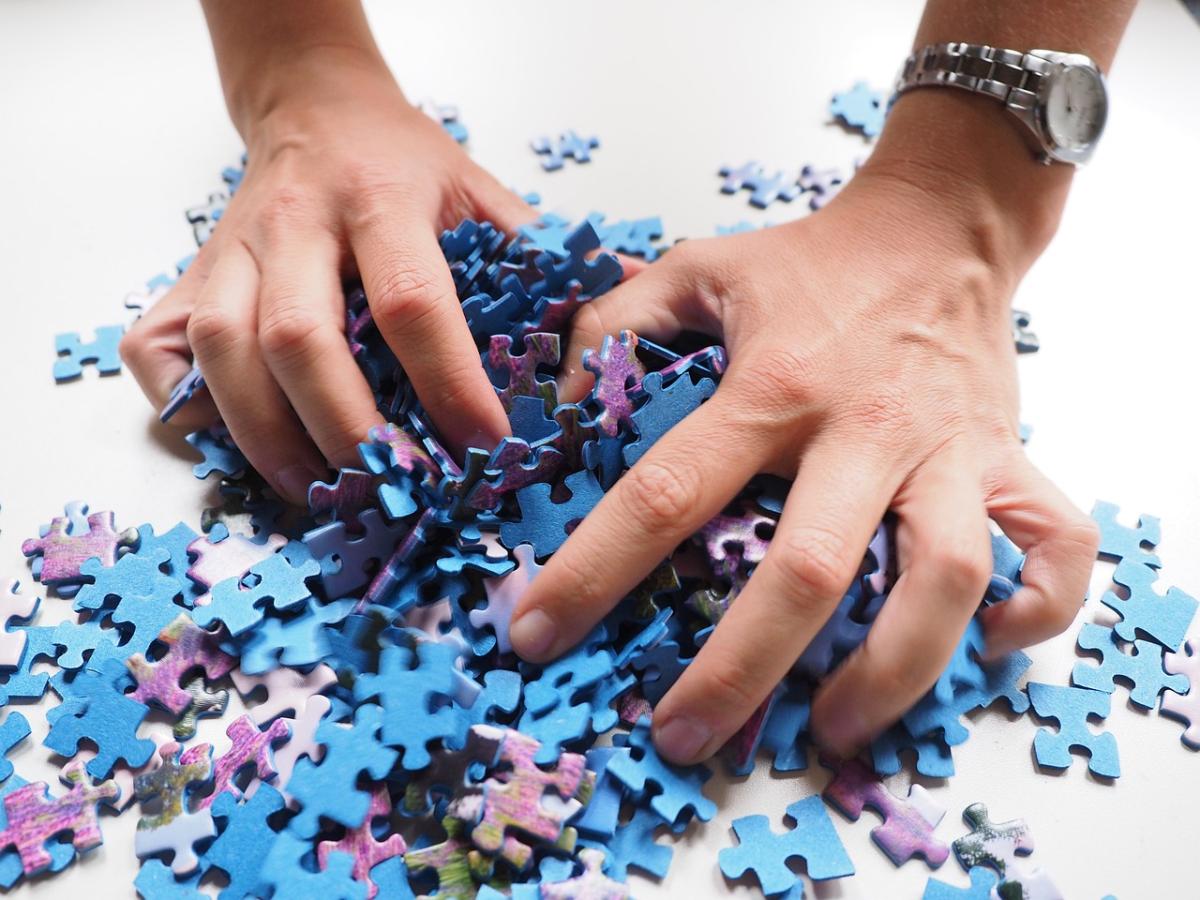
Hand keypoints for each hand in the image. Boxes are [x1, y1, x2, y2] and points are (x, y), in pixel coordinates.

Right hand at [121, 50, 533, 502]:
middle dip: (347, 430)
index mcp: (382, 199)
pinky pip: (160, 347)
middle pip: (301, 340)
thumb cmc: (406, 162)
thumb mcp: (481, 191)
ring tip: (316, 492)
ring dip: (267, 438)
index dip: (449, 383)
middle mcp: (297, 223)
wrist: (316, 107)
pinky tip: (227, 443)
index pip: (414, 302)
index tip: (485, 446)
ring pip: (222, 352)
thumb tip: (618, 317)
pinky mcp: (190, 273)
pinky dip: (184, 406)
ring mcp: (232, 250)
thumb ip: (539, 255)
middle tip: (393, 488)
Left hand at [510, 159, 1098, 763]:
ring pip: (943, 578)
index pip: (668, 492)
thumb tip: (556, 407)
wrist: (938, 224)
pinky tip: (985, 644)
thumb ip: (613, 327)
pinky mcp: (1009, 457)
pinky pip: (1055, 546)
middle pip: (808, 571)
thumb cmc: (812, 262)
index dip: (594, 571)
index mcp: (771, 387)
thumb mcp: (694, 272)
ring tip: (835, 726)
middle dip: (740, 670)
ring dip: (893, 670)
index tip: (538, 635)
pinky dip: (1034, 608)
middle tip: (682, 737)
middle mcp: (861, 429)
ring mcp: (946, 450)